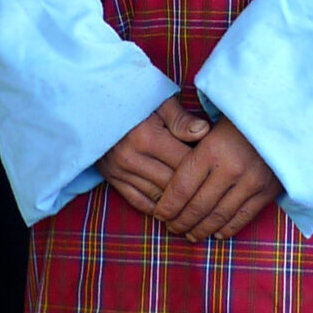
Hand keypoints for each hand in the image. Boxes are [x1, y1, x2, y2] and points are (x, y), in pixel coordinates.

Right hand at [97, 96, 207, 216]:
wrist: (93, 107)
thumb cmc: (134, 102)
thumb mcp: (158, 103)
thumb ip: (181, 119)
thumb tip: (205, 132)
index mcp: (147, 138)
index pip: (185, 162)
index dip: (205, 167)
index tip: (219, 168)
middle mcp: (133, 158)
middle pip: (174, 184)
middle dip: (196, 188)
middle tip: (214, 190)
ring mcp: (121, 172)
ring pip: (159, 197)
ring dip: (179, 204)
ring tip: (199, 205)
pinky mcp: (113, 180)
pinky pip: (139, 203)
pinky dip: (158, 209)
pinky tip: (174, 211)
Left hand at [150, 117, 281, 241]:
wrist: (283, 117)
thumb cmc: (241, 117)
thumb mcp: (211, 124)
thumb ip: (191, 149)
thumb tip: (169, 177)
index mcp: (212, 149)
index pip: (181, 188)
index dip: (167, 206)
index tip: (159, 215)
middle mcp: (231, 168)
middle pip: (197, 206)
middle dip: (181, 222)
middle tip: (172, 228)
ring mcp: (251, 182)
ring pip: (219, 216)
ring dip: (201, 230)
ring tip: (190, 235)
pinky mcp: (268, 191)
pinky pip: (243, 217)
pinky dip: (228, 229)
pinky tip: (217, 234)